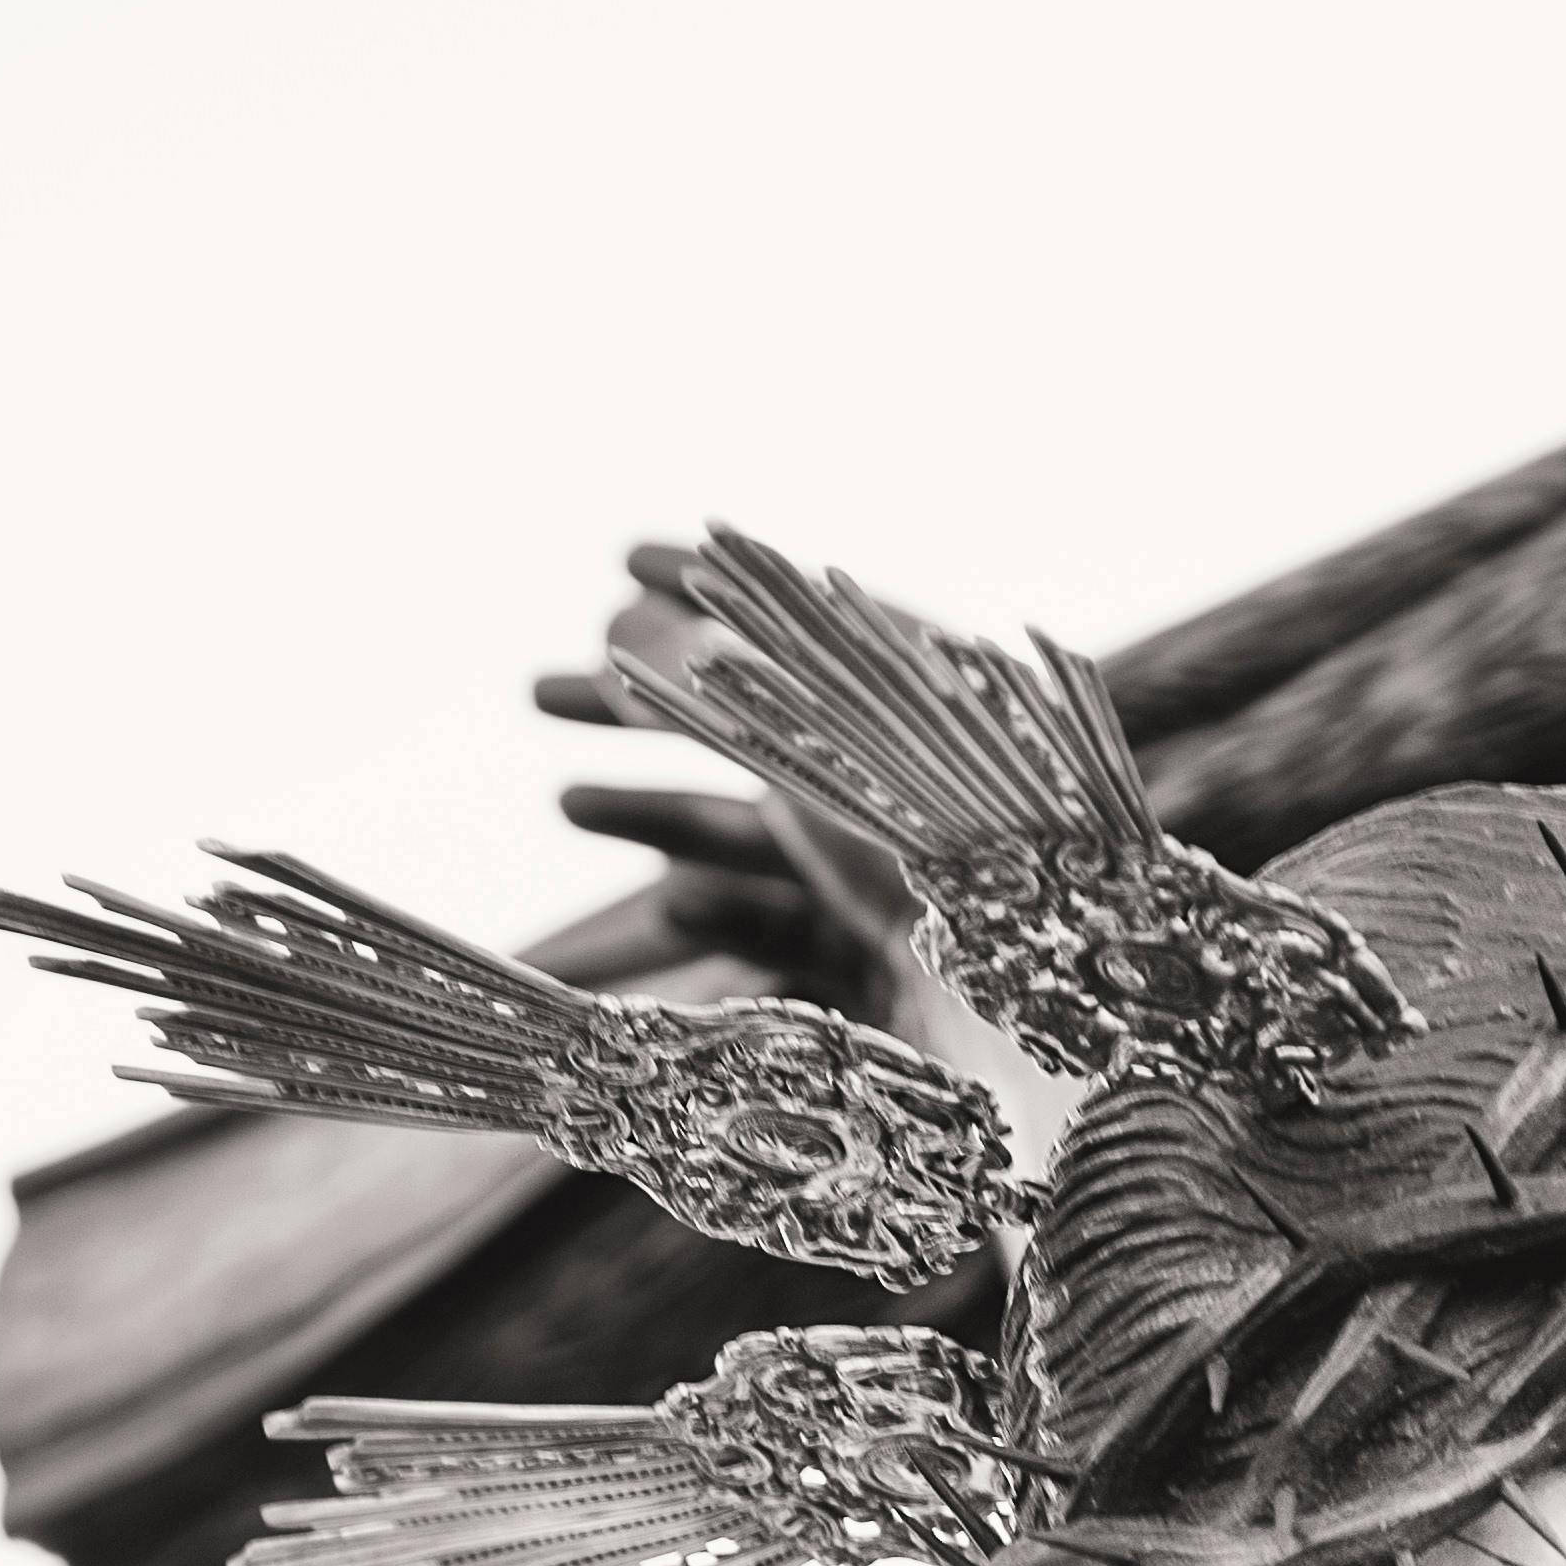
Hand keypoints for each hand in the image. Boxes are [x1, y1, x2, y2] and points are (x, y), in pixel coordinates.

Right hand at [542, 538, 927, 1009]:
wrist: (1033, 1005)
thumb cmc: (940, 839)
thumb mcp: (810, 730)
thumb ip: (712, 676)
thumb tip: (616, 619)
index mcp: (921, 701)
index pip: (800, 623)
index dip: (710, 584)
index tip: (620, 559)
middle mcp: (909, 783)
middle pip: (755, 732)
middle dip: (640, 712)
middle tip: (533, 692)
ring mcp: (901, 883)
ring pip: (756, 838)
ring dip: (655, 814)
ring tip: (562, 802)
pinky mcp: (889, 972)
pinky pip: (792, 935)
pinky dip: (726, 915)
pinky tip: (668, 904)